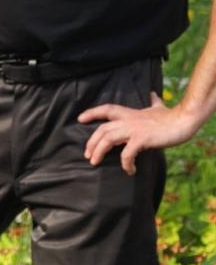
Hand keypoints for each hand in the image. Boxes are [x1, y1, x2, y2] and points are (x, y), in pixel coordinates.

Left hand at [79, 94, 195, 175]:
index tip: (80, 119)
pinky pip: (127, 153)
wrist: (184, 120)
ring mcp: (134, 129)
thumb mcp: (158, 107)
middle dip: (91, 142)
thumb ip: (153, 103)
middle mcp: (129, 120)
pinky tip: (129, 170)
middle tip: (87, 155)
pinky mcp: (142, 138)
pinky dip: (126, 163)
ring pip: (107, 139)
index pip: (107, 109)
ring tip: (95, 162)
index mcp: (130, 113)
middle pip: (102, 129)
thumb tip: (153, 95)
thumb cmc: (171, 116)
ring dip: (98, 152)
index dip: (92, 113)